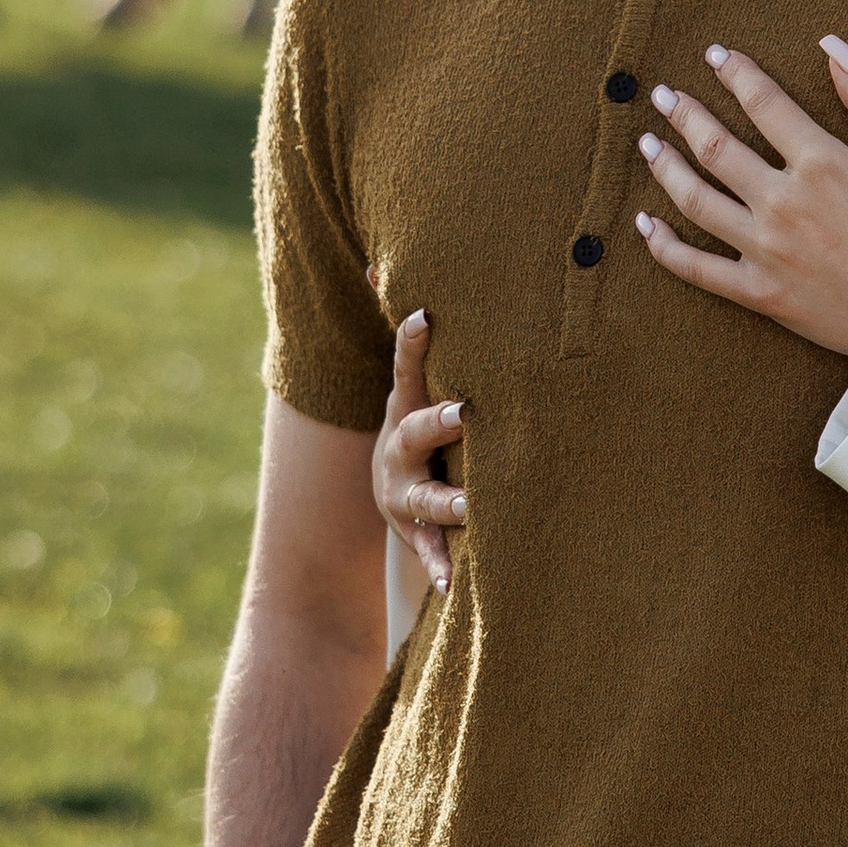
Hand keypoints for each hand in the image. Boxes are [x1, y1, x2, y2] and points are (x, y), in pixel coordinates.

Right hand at [371, 306, 462, 596]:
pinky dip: (438, 567)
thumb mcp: (410, 383)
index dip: (411, 342)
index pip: (407, 368)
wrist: (393, 492)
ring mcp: (405, 492)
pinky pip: (427, 549)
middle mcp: (401, 448)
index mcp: (406, 407)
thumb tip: (375, 260)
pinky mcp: (415, 531)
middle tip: (466, 411)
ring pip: (424, 496)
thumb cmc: (420, 422)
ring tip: (472, 505)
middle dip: (439, 421)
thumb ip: (404, 332)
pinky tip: (451, 586)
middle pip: (416, 430)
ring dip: (446, 500)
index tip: (424, 316)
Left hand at [632, 37, 847, 371]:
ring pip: (695, 199)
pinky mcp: (762, 294)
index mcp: (823, 162)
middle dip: (684, 113)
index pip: (762, 102)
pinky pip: (698, 269)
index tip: (716, 55)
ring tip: (647, 142)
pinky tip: (645, 225)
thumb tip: (833, 46)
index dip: (735, 73)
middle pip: (715, 146)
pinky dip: (664, 246)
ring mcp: (767, 251)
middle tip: (662, 93)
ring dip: (665, 166)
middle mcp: (785, 202)